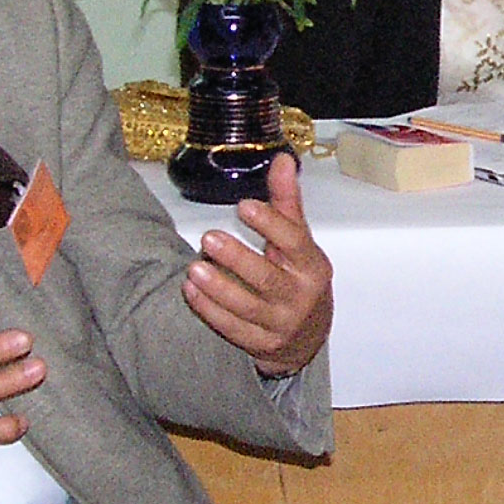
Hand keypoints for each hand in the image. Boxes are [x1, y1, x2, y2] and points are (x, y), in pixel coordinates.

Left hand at [185, 152, 333, 377]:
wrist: (307, 335)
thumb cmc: (300, 279)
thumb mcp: (299, 241)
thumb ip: (287, 202)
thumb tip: (282, 160)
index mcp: (311, 266)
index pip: (294, 243)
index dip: (270, 224)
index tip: (244, 206)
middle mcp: (299, 296)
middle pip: (267, 278)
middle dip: (237, 259)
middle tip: (208, 238)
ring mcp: (280, 324)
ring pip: (247, 307)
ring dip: (218, 288)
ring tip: (194, 268)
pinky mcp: (260, 344)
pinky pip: (232, 328)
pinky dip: (210, 310)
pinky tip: (192, 291)